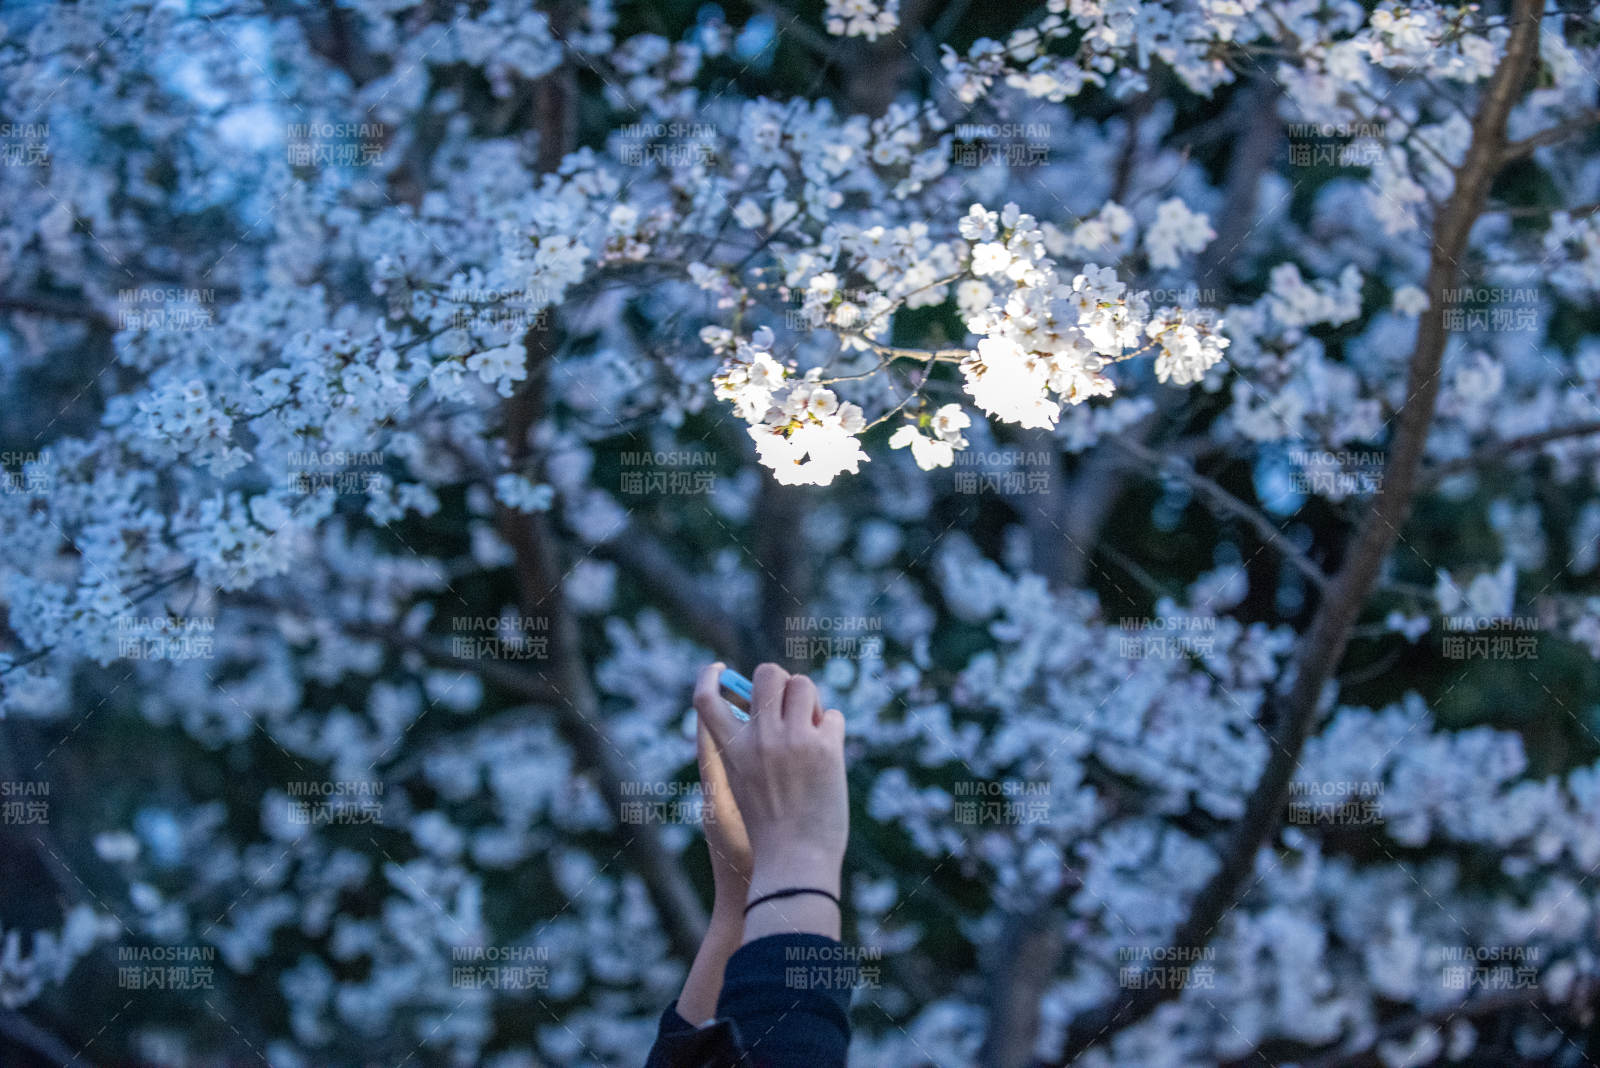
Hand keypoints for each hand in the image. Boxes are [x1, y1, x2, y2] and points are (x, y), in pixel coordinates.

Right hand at [693, 662, 847, 938]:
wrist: (796, 863)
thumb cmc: (768, 833)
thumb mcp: (740, 788)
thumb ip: (744, 750)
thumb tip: (760, 711)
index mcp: (731, 751)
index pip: (705, 700)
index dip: (709, 678)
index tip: (720, 669)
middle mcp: (759, 738)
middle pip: (768, 674)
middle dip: (782, 682)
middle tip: (790, 705)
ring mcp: (793, 740)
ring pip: (804, 685)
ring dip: (810, 702)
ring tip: (813, 732)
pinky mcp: (825, 749)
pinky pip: (832, 717)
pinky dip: (832, 732)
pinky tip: (829, 759)